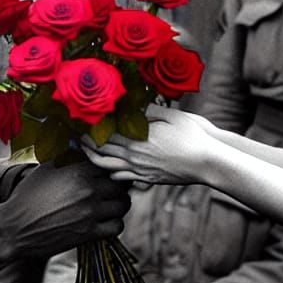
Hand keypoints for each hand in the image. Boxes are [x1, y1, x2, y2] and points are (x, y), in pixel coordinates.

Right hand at [0, 161, 129, 267]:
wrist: (15, 228)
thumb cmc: (28, 196)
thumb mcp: (46, 168)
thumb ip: (67, 155)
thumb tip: (82, 144)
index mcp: (79, 171)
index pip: (111, 163)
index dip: (112, 167)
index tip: (110, 171)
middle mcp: (89, 190)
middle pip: (121, 184)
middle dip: (119, 185)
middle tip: (113, 187)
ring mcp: (91, 212)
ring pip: (123, 204)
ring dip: (119, 203)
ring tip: (110, 203)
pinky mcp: (89, 233)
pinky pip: (117, 226)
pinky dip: (115, 223)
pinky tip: (105, 220)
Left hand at [82, 104, 216, 184]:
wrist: (207, 162)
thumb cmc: (193, 136)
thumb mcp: (172, 115)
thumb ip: (150, 110)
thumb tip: (135, 104)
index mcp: (138, 138)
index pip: (106, 132)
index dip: (91, 126)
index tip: (80, 121)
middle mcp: (134, 155)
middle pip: (101, 149)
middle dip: (85, 142)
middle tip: (74, 135)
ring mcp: (139, 169)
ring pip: (107, 166)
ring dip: (92, 158)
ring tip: (84, 151)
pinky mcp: (147, 178)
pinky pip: (121, 177)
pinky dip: (109, 172)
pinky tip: (106, 168)